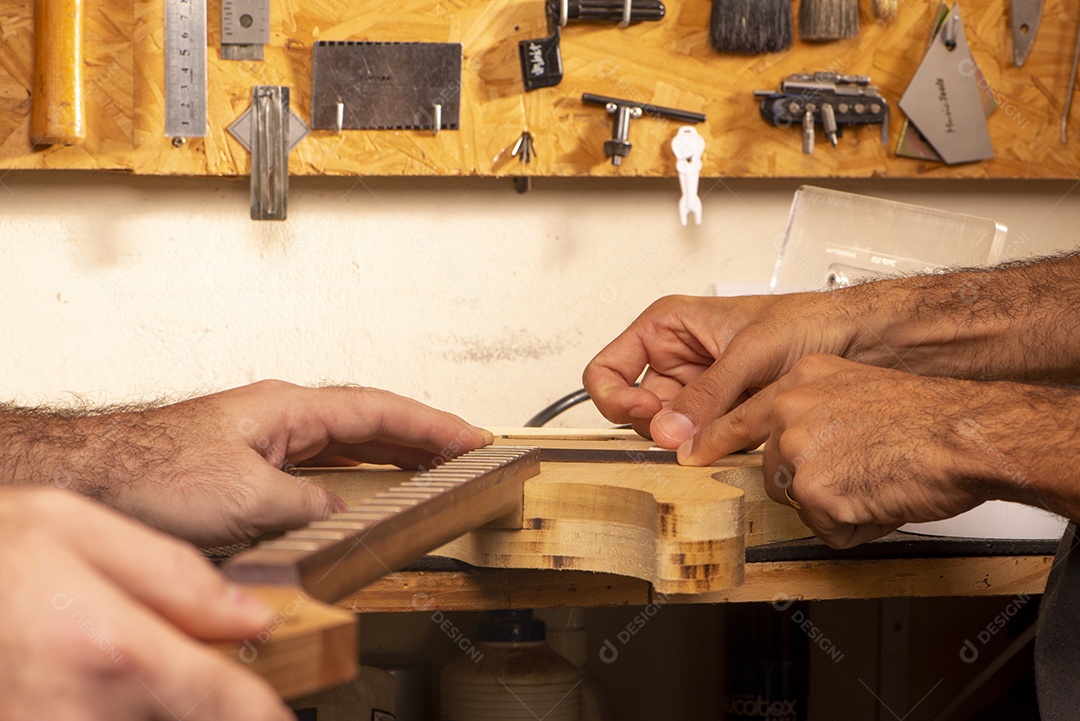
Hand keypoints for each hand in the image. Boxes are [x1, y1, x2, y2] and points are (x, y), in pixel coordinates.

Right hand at [0, 487, 290, 719]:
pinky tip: (93, 685)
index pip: (225, 703)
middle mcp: (76, 712)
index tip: (283, 713)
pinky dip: (105, 711)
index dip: (266, 713)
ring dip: (150, 705)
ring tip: (113, 667)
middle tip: (181, 667)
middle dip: (201, 703)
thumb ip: (175, 576)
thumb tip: (249, 616)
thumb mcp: (74, 528)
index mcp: (108, 647)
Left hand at [44, 381, 492, 546]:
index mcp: (289, 408)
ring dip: (395, 455)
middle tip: (467, 451)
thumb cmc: (149, 468)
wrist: (94, 473)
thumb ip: (308, 506)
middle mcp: (282, 417)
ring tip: (434, 467)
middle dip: (423, 436)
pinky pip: (323, 468)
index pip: (380, 411)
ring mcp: (268, 440)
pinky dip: (358, 477)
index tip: (471, 437)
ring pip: (349, 444)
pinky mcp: (253, 467)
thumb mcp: (246, 495)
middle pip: (371, 422)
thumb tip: (345, 517)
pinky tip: (368, 492)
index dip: (432, 426)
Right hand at [583, 293, 856, 451]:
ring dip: (687, 439)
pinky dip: (711, 449)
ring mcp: (699, 391)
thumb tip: (669, 431)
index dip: (615, 396)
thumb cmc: (807, 319)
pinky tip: (734, 441)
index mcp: (667, 327)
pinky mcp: (722, 416)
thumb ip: (707, 394)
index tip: (644, 411)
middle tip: (682, 433)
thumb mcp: (750, 352)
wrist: (857, 339)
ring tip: (719, 432)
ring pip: (668, 431)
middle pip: (636, 408)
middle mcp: (677, 360)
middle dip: (657, 424)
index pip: (608, 368)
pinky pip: (700, 442)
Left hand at [686, 355, 984, 547]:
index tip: (689, 453)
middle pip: (774, 472)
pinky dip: (855, 526)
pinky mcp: (815, 490)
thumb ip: (816, 408)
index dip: (713, 441)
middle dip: (812, 484)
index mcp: (800, 380)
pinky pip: (826, 528)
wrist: (962, 434)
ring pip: (800, 501)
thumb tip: (793, 442)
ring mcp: (799, 450)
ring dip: (834, 505)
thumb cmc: (926, 416)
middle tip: (858, 471)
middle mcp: (792, 410)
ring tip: (874, 480)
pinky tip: (881, 497)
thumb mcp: (857, 387)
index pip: (738, 415)